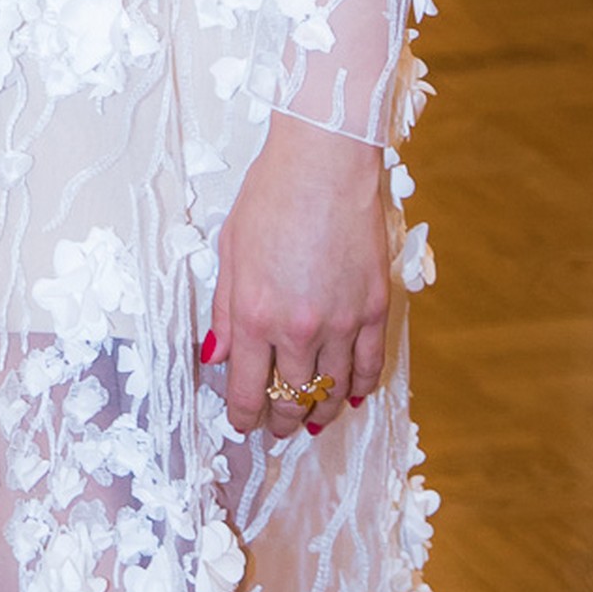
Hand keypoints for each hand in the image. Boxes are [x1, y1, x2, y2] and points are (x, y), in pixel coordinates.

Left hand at [205, 113, 390, 440]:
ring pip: (332, 392)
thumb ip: (225, 311)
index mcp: (254, 315)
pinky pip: (370, 367)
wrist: (322, 164)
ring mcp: (342, 323)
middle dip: (280, 420)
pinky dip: (360, 388)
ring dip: (320, 413)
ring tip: (311, 420)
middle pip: (291, 398)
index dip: (243, 417)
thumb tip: (217, 356)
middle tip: (275, 427)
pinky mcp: (375, 309)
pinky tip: (351, 396)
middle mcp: (298, 329)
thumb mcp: (230, 251)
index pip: (248, 391)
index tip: (242, 424)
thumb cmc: (269, 197)